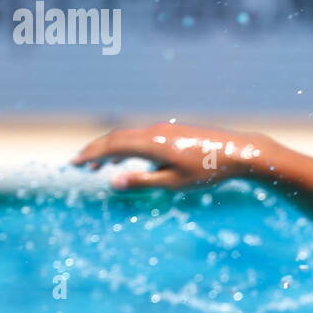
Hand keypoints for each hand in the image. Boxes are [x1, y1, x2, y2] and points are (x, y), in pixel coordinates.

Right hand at [70, 122, 271, 190]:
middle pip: (117, 138)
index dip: (90, 154)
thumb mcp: (173, 183)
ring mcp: (165, 129)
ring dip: (112, 149)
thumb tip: (112, 181)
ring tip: (101, 167)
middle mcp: (155, 131)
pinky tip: (129, 160)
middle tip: (79, 164)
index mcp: (151, 143)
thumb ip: (141, 181)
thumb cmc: (207, 171)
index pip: (111, 146)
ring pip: (130, 136)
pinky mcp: (174, 132)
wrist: (238, 152)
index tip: (73, 164)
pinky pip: (142, 137)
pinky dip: (128, 147)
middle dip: (96, 151)